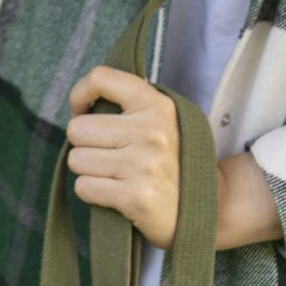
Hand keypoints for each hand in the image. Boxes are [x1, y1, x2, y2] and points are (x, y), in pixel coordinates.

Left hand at [65, 65, 184, 248]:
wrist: (210, 207)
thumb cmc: (173, 161)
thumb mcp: (163, 121)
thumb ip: (130, 105)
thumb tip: (82, 104)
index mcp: (157, 105)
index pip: (101, 78)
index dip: (80, 95)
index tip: (83, 112)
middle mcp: (150, 131)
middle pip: (77, 129)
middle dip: (84, 144)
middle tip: (106, 153)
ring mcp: (143, 165)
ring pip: (75, 160)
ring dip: (88, 170)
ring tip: (114, 174)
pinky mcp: (136, 197)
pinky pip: (83, 187)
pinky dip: (92, 192)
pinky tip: (115, 192)